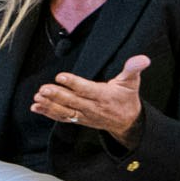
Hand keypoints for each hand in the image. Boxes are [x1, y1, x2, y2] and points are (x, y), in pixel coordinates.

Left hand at [34, 56, 149, 139]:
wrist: (127, 122)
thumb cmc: (127, 98)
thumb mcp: (132, 82)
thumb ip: (133, 69)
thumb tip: (143, 58)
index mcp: (104, 95)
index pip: (87, 89)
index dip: (73, 83)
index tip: (60, 77)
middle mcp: (92, 107)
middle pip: (72, 101)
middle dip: (57, 95)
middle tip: (43, 89)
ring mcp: (84, 115)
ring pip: (65, 111)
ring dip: (49, 106)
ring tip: (36, 99)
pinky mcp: (78, 119)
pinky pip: (62, 117)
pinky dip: (48, 113)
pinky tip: (36, 108)